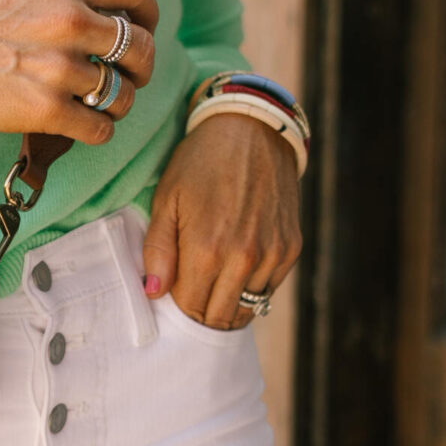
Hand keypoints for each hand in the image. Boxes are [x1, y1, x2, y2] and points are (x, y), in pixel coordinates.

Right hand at [0, 0, 157, 145]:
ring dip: (117, 104)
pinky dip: (97, 131)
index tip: (143, 28)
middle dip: (141, 67)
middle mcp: (67, 22)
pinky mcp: (45, 110)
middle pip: (141, 48)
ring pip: (124, 95)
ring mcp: (58, 68)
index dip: (149, 13)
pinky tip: (80, 123)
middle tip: (127, 75)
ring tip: (99, 102)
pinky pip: (100, 129)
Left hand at [143, 113, 301, 326]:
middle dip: (201, 313)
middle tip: (192, 294)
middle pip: (219, 316)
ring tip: (214, 282)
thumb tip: (153, 294)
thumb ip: (158, 251)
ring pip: (246, 308)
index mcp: (206, 250)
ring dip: (228, 304)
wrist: (253, 129)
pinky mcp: (291, 248)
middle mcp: (243, 258)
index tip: (173, 293)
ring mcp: (272, 255)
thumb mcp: (167, 200)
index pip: (189, 308)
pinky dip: (252, 288)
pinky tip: (239, 268)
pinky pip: (269, 289)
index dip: (177, 307)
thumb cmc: (201, 163)